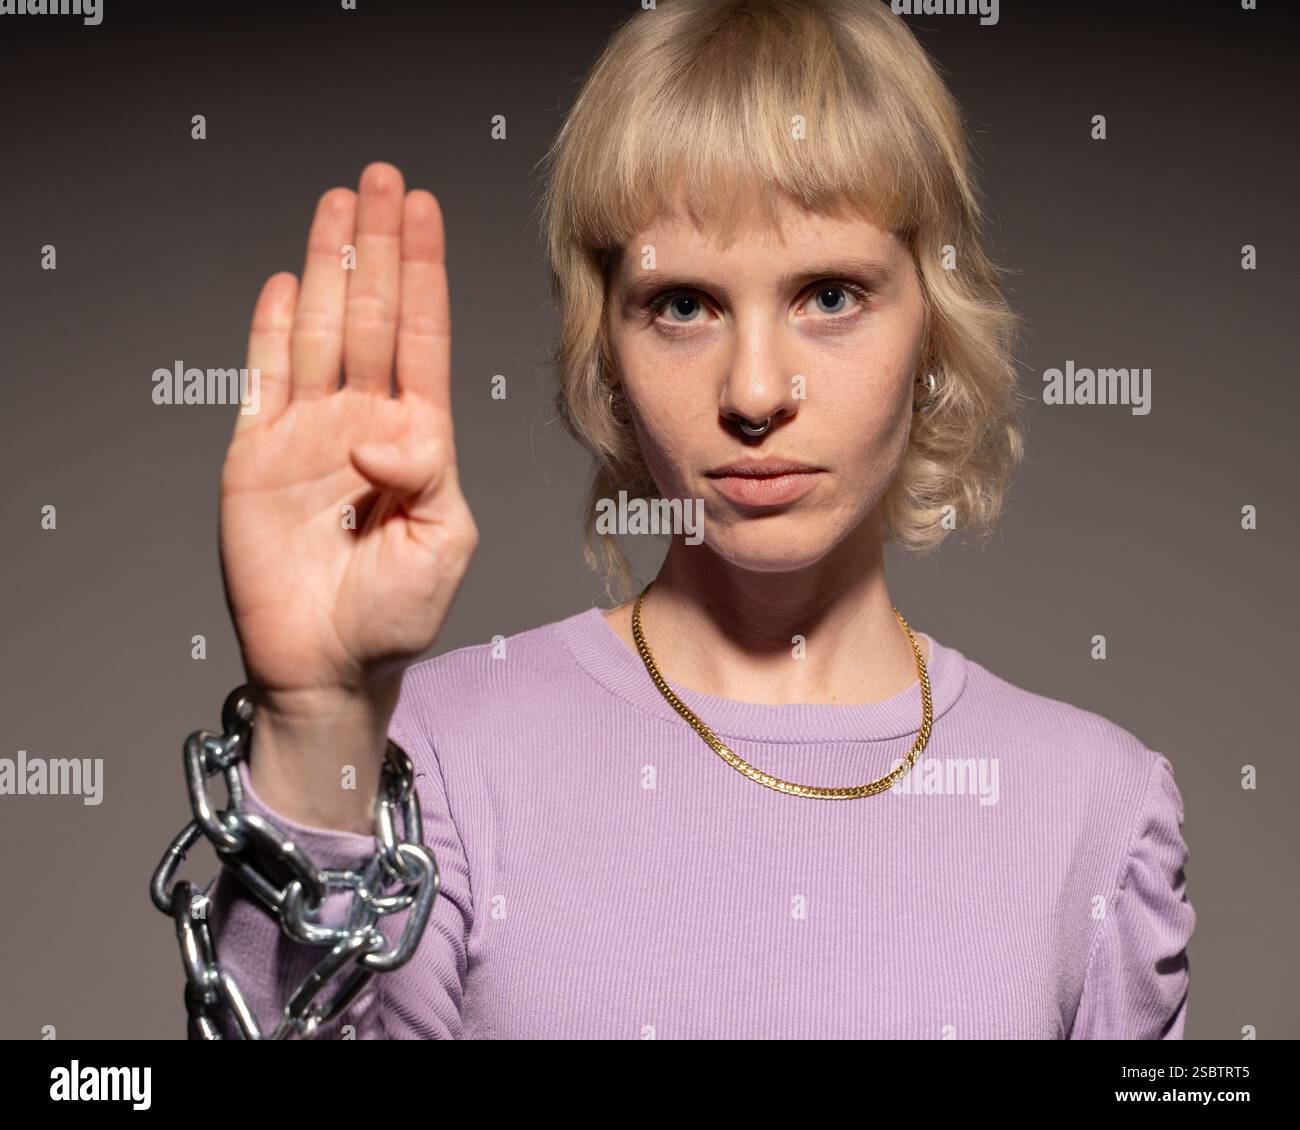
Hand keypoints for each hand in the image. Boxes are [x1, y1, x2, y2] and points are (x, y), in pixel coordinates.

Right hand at [219, 162, 477, 712]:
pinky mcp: (256, 455)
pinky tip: (288, 283)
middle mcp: (363, 422)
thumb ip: (430, 475)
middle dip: (379, 247)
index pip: (422, 337)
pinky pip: (262, 380)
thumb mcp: (443, 543)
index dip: (424, 273)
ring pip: (320, 332)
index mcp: (418, 438)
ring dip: (330, 268)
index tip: (427, 212)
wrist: (328, 663)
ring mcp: (308, 435)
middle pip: (372, 316)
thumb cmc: (395, 612)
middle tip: (383, 179)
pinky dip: (272, 332)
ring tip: (341, 204)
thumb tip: (385, 427)